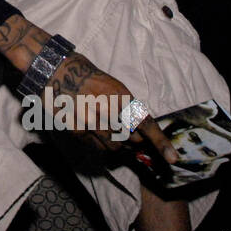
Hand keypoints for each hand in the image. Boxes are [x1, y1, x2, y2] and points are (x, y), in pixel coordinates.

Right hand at [47, 52, 178, 163]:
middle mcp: (108, 111)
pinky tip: (94, 131)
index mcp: (121, 97)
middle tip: (128, 135)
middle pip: (132, 140)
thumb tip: (139, 133)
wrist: (58, 72)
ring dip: (117, 146)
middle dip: (134, 141)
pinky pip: (97, 148)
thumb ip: (127, 109)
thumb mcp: (114, 88)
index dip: (161, 143)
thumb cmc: (89, 78)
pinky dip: (100, 145)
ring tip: (108, 131)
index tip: (173, 158)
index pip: (146, 124)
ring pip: (115, 148)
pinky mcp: (77, 130)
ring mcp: (92, 122)